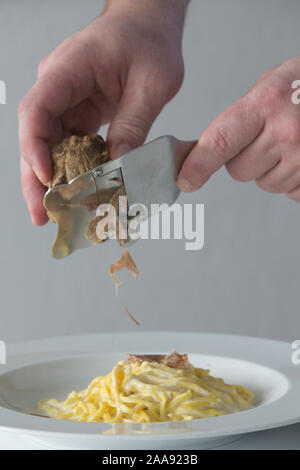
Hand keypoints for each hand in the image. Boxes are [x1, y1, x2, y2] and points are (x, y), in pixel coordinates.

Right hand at [19, 0, 186, 224]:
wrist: (148, 24)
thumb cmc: (149, 41)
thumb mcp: (152, 83)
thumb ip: (134, 124)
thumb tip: (119, 167)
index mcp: (68, 70)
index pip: (37, 110)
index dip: (36, 148)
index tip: (47, 179)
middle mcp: (58, 87)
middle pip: (36, 136)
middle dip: (36, 178)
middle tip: (41, 215)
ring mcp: (66, 101)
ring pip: (49, 146)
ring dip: (53, 181)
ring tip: (58, 214)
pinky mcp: (78, 113)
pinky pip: (69, 146)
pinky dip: (73, 171)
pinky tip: (79, 194)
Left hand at [178, 56, 299, 201]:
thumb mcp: (272, 83)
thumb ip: (242, 115)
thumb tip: (209, 147)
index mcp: (267, 103)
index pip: (220, 141)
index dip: (198, 165)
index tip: (185, 179)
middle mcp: (287, 132)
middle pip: (239, 171)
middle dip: (244, 160)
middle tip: (264, 139)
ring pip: (265, 184)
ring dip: (271, 170)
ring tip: (292, 143)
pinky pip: (291, 192)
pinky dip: (293, 180)